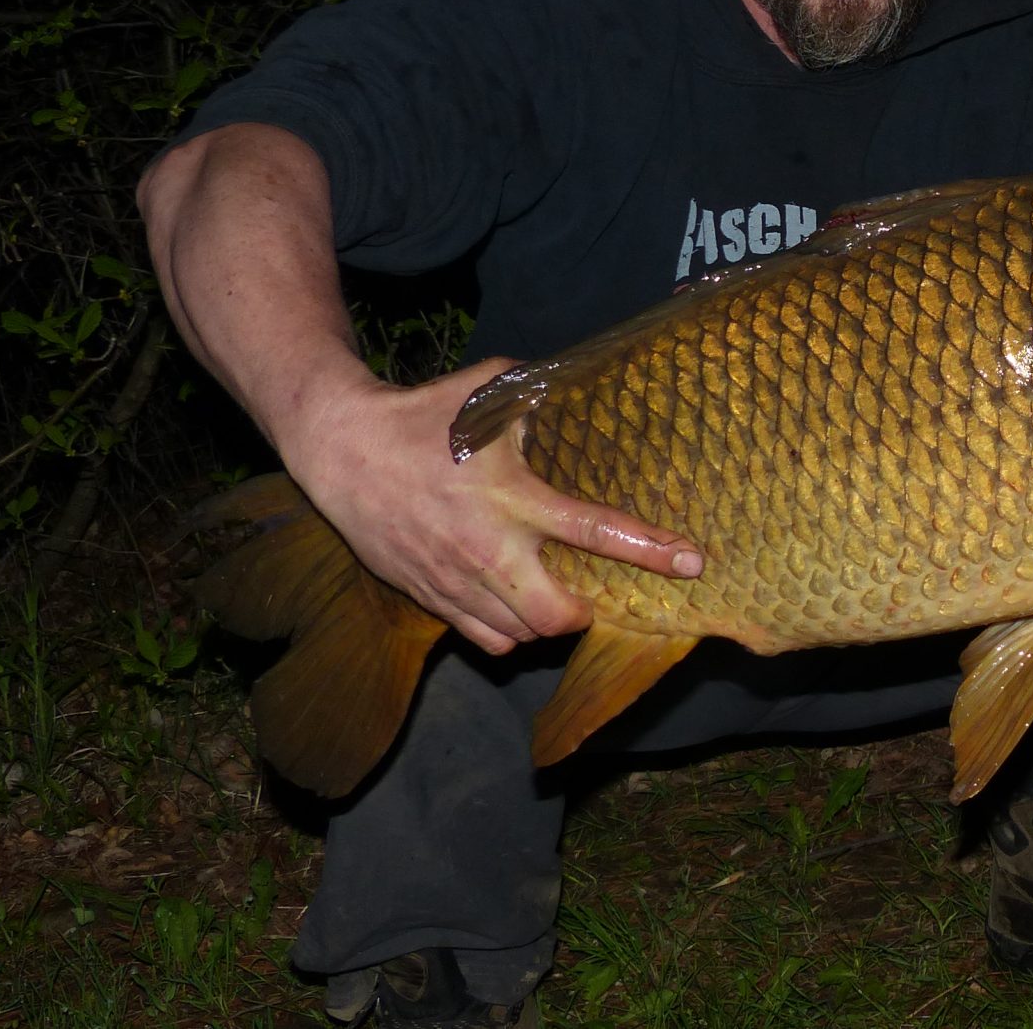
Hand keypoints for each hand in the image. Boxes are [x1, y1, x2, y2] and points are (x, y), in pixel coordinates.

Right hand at [278, 355, 704, 654]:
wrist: (341, 450)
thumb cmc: (421, 416)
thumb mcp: (488, 394)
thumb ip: (541, 400)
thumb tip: (586, 395)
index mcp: (511, 497)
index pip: (594, 530)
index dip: (649, 550)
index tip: (692, 561)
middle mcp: (486, 549)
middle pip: (555, 617)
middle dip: (585, 614)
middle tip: (595, 593)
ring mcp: (454, 581)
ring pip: (518, 637)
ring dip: (546, 624)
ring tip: (556, 597)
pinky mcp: (428, 597)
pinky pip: (482, 639)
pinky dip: (508, 633)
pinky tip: (514, 605)